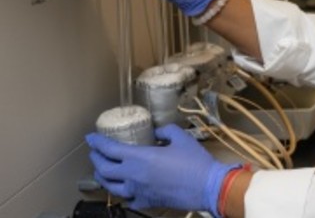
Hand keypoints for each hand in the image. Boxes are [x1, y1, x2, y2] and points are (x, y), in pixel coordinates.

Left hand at [86, 124, 238, 214]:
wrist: (206, 186)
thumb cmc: (194, 161)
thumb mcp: (181, 137)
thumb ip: (165, 131)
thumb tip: (157, 133)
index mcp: (139, 158)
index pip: (109, 149)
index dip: (97, 143)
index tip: (90, 137)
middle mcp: (133, 176)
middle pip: (104, 169)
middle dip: (96, 159)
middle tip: (94, 152)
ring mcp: (138, 192)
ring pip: (111, 187)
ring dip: (103, 177)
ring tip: (102, 171)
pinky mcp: (147, 202)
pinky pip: (128, 199)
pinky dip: (123, 193)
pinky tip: (125, 190)